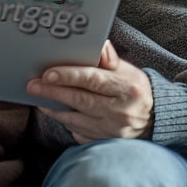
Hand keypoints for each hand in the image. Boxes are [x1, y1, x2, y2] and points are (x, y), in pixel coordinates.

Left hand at [26, 41, 153, 143]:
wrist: (154, 119)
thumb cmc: (135, 89)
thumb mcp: (127, 70)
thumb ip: (108, 58)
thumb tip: (97, 44)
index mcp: (126, 88)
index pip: (93, 80)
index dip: (69, 76)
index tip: (48, 73)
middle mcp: (120, 112)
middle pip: (80, 100)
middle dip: (53, 92)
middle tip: (33, 86)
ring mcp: (112, 131)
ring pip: (76, 120)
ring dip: (54, 108)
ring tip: (39, 98)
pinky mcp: (105, 143)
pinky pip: (79, 133)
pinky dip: (66, 122)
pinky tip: (57, 112)